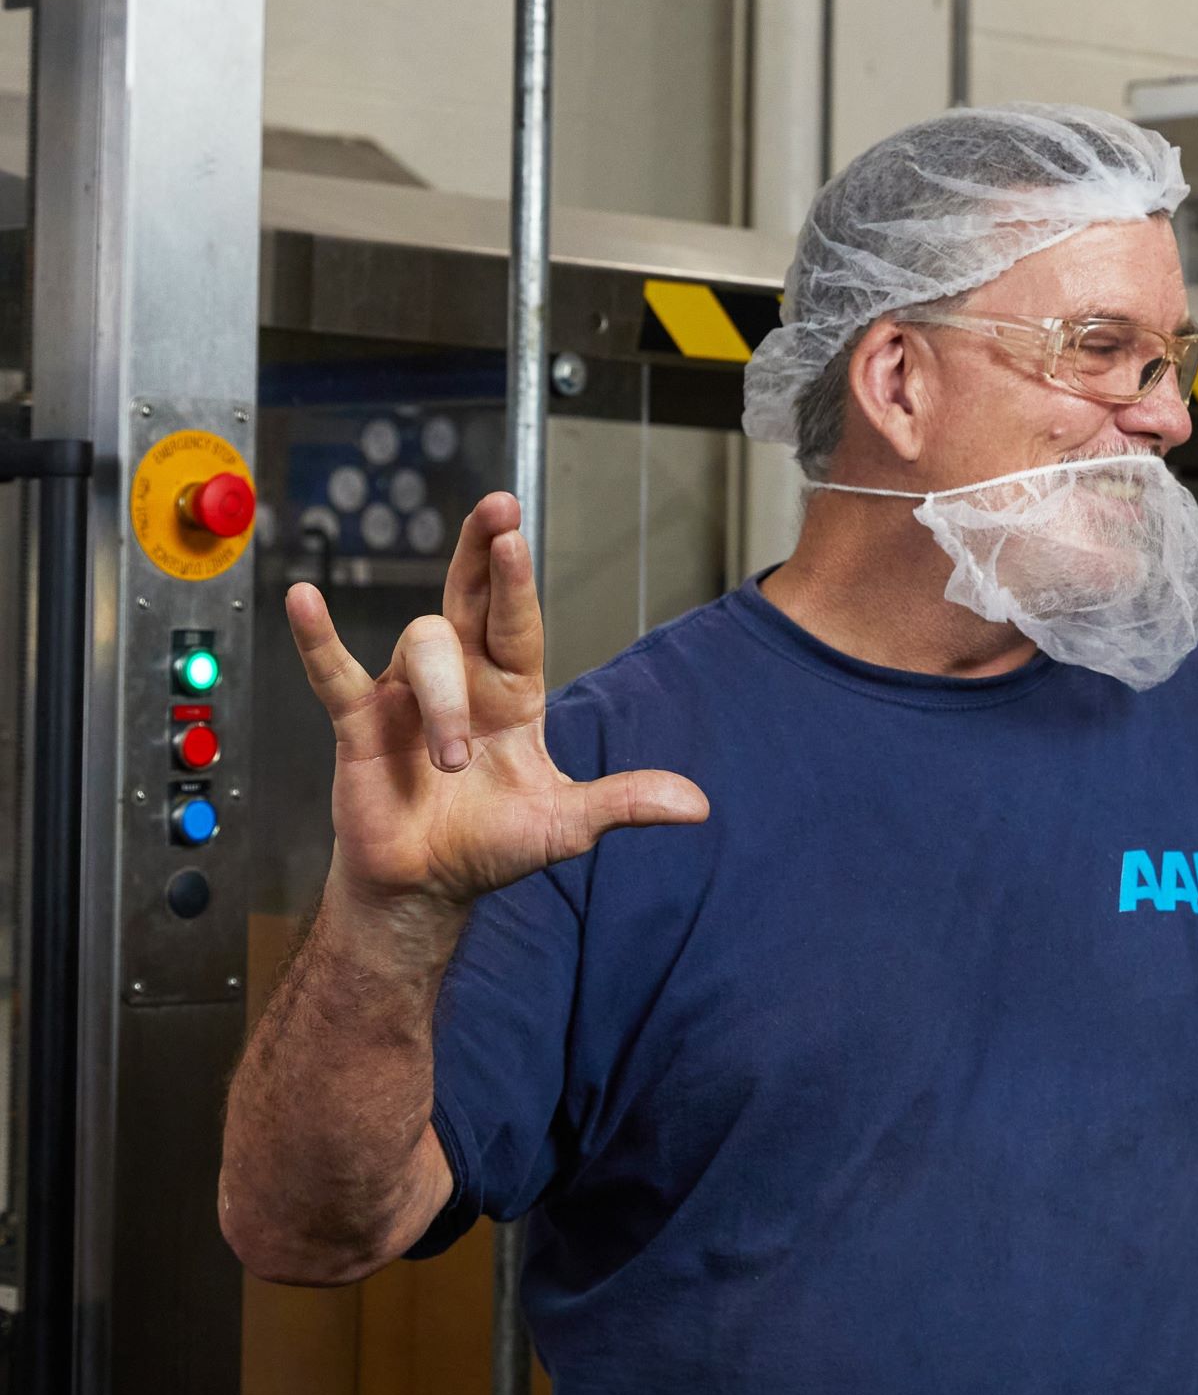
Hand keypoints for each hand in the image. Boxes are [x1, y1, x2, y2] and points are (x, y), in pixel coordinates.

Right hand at [287, 491, 708, 925]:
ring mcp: (407, 696)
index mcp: (513, 693)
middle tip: (498, 507)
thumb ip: (624, 803)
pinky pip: (332, 673)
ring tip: (450, 762)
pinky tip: (303, 599)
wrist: (427, 887)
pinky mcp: (359, 723)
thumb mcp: (567, 825)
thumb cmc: (493, 846)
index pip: (518, 622)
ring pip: (421, 648)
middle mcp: (462, 680)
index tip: (515, 532)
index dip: (516, 580)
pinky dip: (318, 640)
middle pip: (470, 596)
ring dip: (440, 699)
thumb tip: (698, 806)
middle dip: (482, 552)